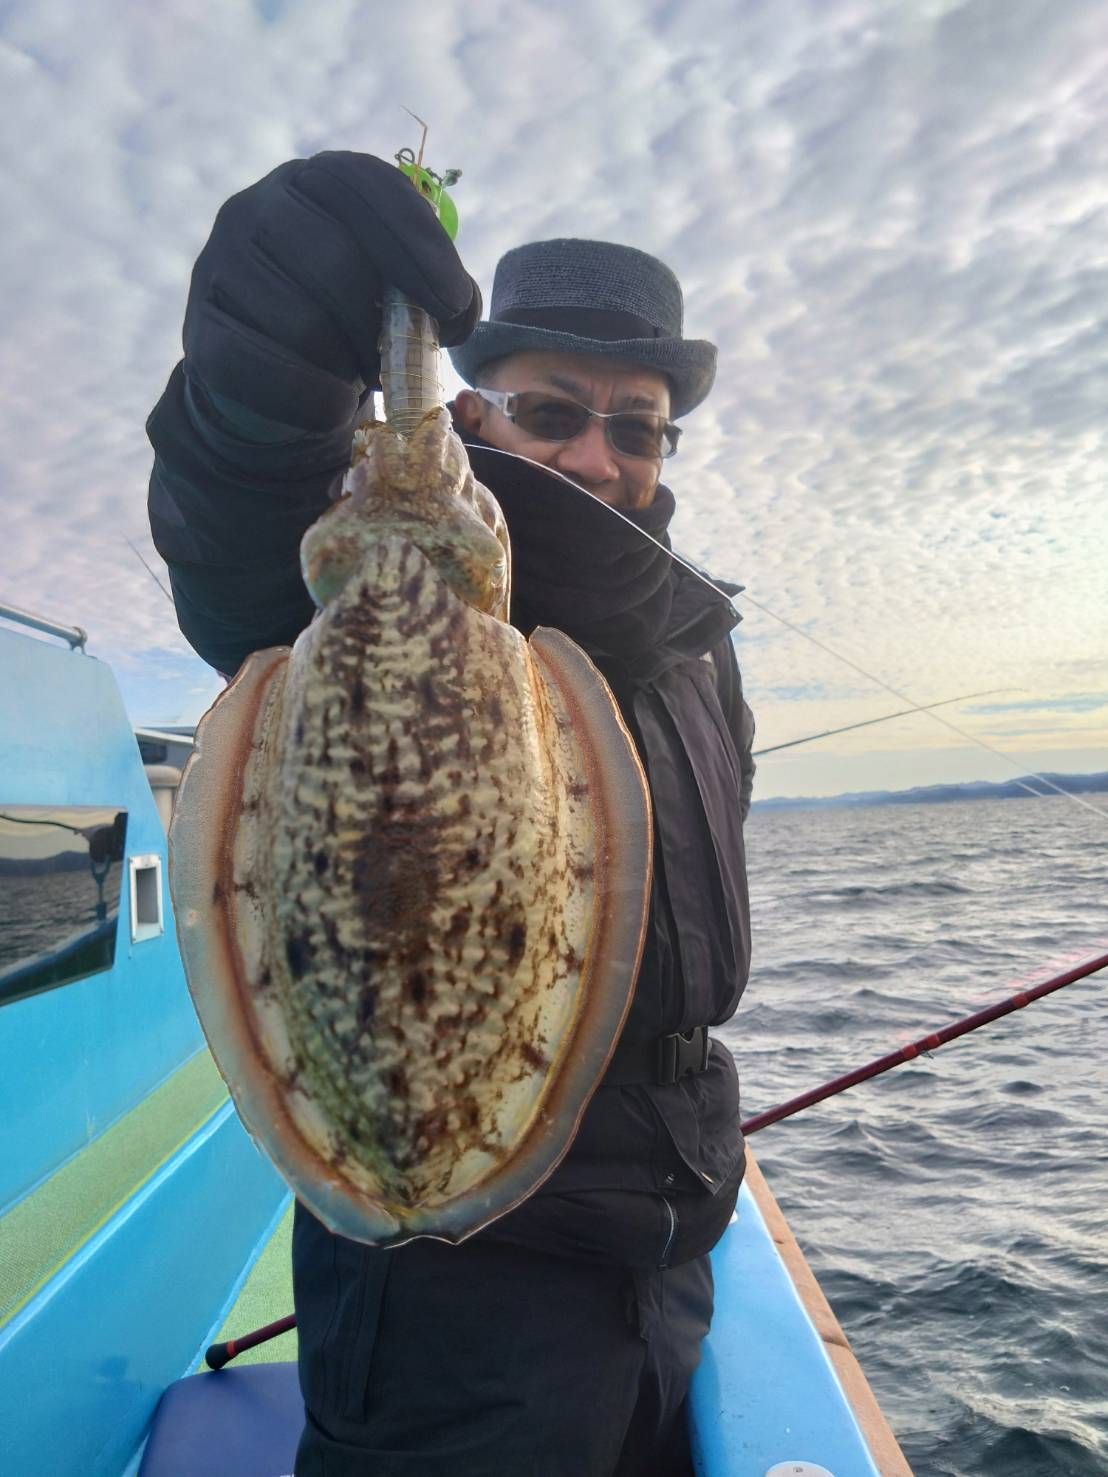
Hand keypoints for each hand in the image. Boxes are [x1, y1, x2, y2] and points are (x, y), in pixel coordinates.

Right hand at [183, 151, 480, 425]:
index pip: (368, 189)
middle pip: (336, 261)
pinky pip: (268, 372)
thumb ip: (431, 285)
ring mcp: (218, 267)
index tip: (454, 306)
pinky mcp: (202, 332)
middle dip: (382, 321)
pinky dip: (315, 399)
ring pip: (302, 322)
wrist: (269, 378)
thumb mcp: (390, 287)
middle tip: (399, 358)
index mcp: (313, 181)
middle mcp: (255, 209)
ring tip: (362, 377)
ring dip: (347, 363)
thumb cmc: (345, 321)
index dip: (420, 248)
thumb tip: (455, 309)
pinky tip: (335, 408)